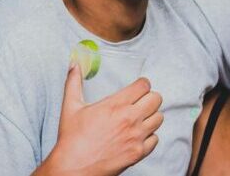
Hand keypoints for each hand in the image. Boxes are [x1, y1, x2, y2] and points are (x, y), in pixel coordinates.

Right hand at [35, 64, 163, 175]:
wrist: (74, 167)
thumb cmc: (72, 137)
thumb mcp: (71, 107)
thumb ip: (73, 83)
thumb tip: (74, 65)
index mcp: (116, 105)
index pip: (144, 85)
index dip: (142, 84)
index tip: (137, 88)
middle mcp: (130, 119)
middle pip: (156, 99)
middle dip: (149, 98)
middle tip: (140, 102)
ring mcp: (136, 137)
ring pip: (159, 118)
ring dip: (151, 116)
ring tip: (140, 119)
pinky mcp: (138, 153)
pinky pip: (155, 139)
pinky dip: (149, 136)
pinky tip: (138, 136)